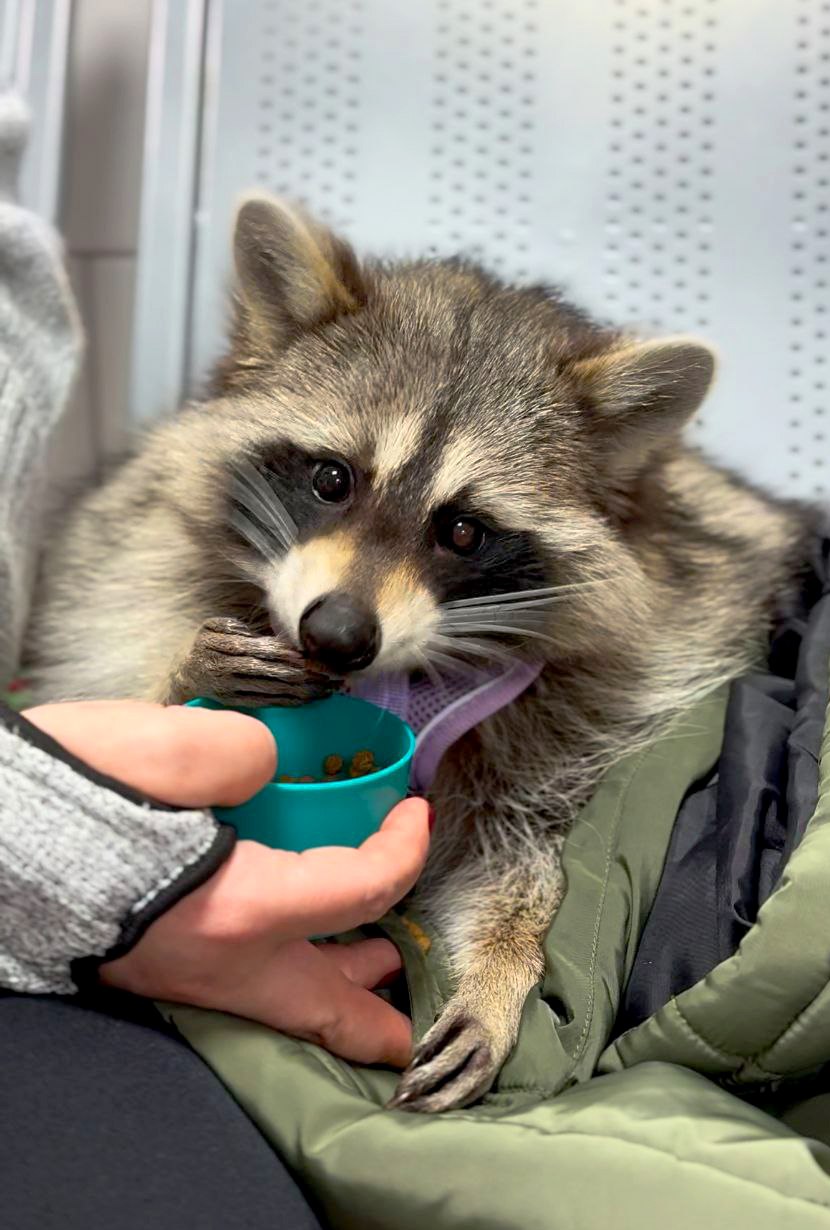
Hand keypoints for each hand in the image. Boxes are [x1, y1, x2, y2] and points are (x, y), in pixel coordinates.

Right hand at [23, 700, 430, 1066]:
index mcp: (237, 909)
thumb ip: (235, 749)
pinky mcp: (150, 959)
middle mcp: (217, 959)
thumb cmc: (64, 798)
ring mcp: (180, 970)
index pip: (360, 891)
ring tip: (363, 969)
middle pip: (319, 1005)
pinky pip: (235, 979)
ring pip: (274, 997)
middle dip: (369, 1015)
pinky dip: (275, 964)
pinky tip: (281, 933)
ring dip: (325, 986)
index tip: (415, 811)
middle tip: (403, 1018)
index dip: (403, 850)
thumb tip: (261, 761)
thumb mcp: (158, 748)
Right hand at [168, 616, 337, 706]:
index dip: (277, 653)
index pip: (252, 650)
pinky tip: (306, 699)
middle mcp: (224, 670)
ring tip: (322, 688)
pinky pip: (265, 702)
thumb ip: (233, 627)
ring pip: (268, 690)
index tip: (300, 656)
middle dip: (295, 674)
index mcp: (219, 648)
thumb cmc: (206, 645)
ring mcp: (230, 690)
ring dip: (297, 690)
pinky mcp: (236, 703)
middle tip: (322, 674)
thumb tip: (255, 634)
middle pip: (264, 672)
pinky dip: (286, 701)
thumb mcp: (212, 627)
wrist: (184, 675)